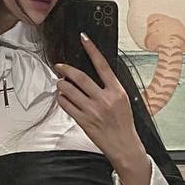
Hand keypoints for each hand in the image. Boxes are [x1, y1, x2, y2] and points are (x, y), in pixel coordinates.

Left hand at [54, 35, 140, 165]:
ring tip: (60, 82)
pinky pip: (67, 106)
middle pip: (80, 77)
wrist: (124, 146)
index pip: (102, 65)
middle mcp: (105, 99)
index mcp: (117, 91)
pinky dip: (62, 99)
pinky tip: (62, 97)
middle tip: (59, 66)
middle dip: (66, 69)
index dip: (92, 49)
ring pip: (70, 91)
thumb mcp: (123, 101)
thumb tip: (95, 74)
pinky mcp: (84, 121)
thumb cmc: (124, 123)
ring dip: (61, 84)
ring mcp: (93, 111)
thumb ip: (110, 88)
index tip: (83, 38)